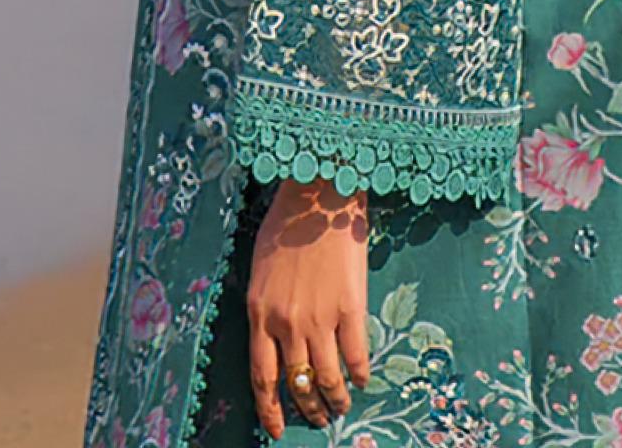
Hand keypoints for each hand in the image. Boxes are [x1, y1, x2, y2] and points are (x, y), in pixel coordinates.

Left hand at [245, 177, 370, 435]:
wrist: (318, 197)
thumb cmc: (285, 227)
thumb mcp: (260, 271)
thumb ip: (265, 309)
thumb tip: (274, 341)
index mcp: (259, 313)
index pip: (262, 378)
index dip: (270, 410)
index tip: (276, 431)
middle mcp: (286, 323)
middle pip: (296, 385)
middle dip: (307, 411)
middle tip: (318, 421)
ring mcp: (319, 318)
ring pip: (327, 379)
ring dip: (335, 400)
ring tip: (342, 406)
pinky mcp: (350, 308)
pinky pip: (357, 356)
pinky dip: (360, 375)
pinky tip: (362, 379)